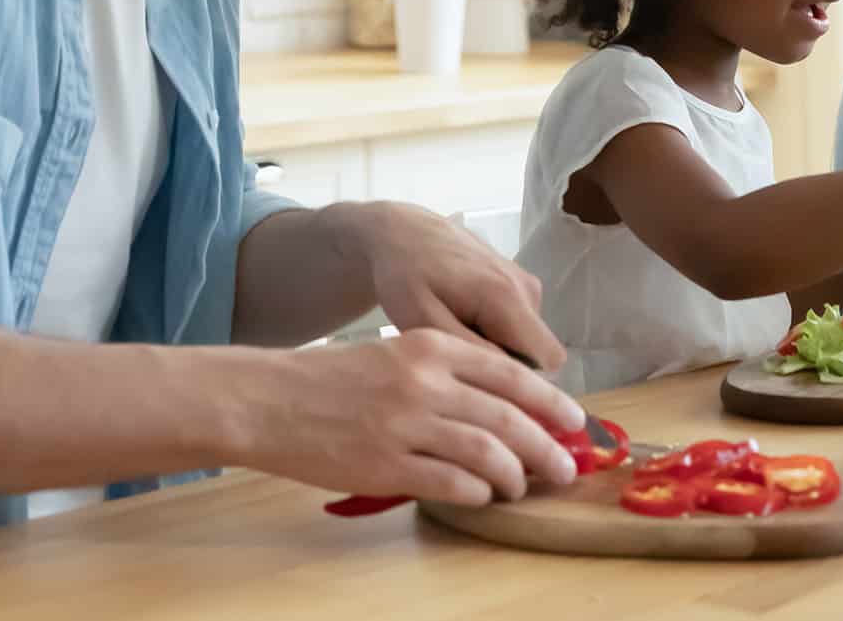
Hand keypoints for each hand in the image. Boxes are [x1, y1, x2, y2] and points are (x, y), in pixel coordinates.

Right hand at [232, 328, 584, 504]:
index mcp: (430, 347)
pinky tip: (481, 496)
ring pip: (486, 454)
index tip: (574, 421)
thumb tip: (506, 402)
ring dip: (514, 475)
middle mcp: (424, 382)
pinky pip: (450, 483)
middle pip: (508, 418)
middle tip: (565, 467)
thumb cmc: (334, 378)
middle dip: (546, 447)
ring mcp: (405, 425)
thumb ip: (448, 370)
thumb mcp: (396, 352)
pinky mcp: (384, 465)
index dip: (549, 401)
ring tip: (520, 486)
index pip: (510, 374)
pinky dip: (476, 493)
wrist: (268, 400)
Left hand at [353, 203, 566, 370]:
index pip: (549, 359)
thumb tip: (506, 373)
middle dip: (505, 363)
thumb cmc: (405, 277)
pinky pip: (520, 324)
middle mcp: (526, 287)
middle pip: (539, 353)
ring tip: (456, 331)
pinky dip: (496, 329)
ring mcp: (526, 281)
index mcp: (506, 296)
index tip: (483, 382)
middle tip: (460, 354)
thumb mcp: (421, 319)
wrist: (403, 233)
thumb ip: (466, 347)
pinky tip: (463, 316)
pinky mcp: (520, 280)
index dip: (522, 380)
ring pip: (528, 340)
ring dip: (497, 346)